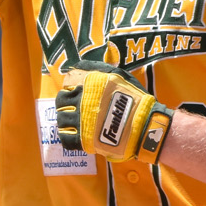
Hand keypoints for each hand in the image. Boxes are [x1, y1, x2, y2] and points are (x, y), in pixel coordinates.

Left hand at [54, 61, 172, 163]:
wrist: (144, 126)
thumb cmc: (135, 99)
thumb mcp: (120, 76)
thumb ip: (98, 69)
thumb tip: (79, 65)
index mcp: (89, 85)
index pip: (67, 83)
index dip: (69, 87)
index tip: (74, 91)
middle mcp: (81, 102)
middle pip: (60, 100)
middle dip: (65, 102)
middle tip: (74, 106)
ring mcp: (81, 122)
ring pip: (61, 119)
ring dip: (66, 119)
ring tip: (75, 121)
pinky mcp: (84, 140)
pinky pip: (65, 138)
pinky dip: (68, 136)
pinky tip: (75, 134)